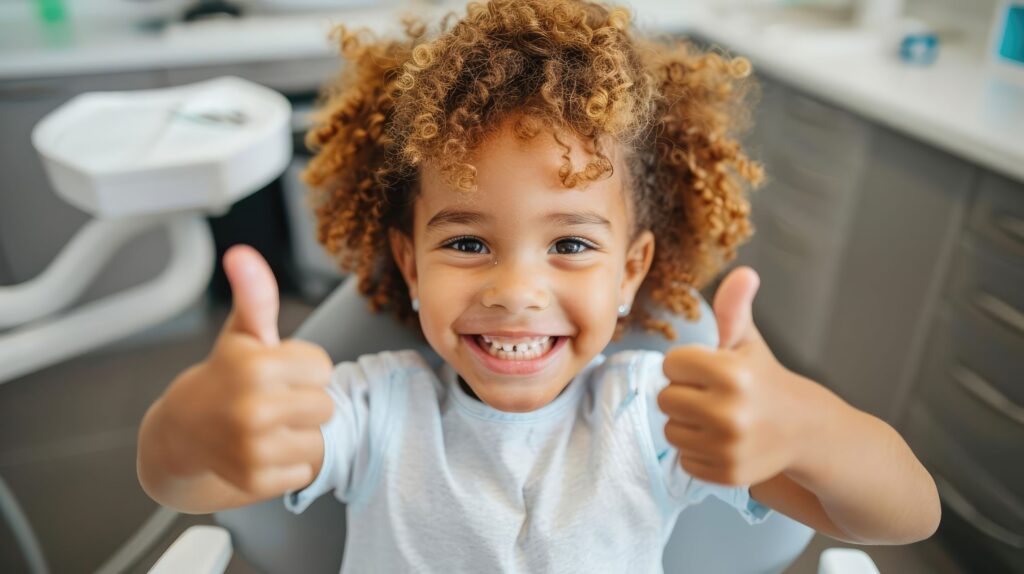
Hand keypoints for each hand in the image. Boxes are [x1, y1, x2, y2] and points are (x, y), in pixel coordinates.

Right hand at [152, 245, 334, 497]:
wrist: (182, 432)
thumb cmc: (225, 376)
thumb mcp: (242, 333)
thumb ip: (255, 294)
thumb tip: (242, 253)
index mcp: (256, 367)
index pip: (323, 368)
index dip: (303, 368)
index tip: (276, 371)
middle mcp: (253, 409)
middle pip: (326, 405)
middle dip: (304, 401)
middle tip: (272, 400)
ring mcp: (253, 449)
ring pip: (318, 439)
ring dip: (299, 434)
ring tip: (267, 425)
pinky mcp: (256, 480)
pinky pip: (304, 470)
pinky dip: (288, 464)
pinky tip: (262, 450)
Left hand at [657, 266, 827, 485]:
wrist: (805, 430)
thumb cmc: (765, 380)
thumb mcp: (748, 342)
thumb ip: (734, 308)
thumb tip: (744, 272)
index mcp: (731, 373)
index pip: (671, 365)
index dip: (686, 365)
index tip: (708, 370)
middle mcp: (730, 412)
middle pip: (665, 399)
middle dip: (684, 394)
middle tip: (712, 395)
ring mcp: (729, 447)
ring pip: (671, 430)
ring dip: (687, 424)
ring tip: (716, 418)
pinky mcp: (727, 474)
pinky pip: (684, 459)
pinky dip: (697, 451)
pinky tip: (722, 441)